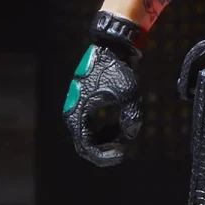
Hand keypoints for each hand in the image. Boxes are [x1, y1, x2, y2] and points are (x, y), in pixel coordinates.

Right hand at [64, 44, 141, 166]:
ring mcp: (78, 108)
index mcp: (78, 113)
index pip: (86, 148)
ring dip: (105, 141)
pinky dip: (103, 131)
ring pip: (88, 137)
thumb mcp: (129, 95)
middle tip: (123, 149)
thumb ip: (131, 118)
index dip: (104, 156)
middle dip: (105, 150)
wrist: (111, 48)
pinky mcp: (85, 104)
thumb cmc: (118, 69)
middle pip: (86, 145)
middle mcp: (73, 113)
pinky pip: (90, 127)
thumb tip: (129, 135)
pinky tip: (116, 128)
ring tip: (122, 138)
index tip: (121, 154)